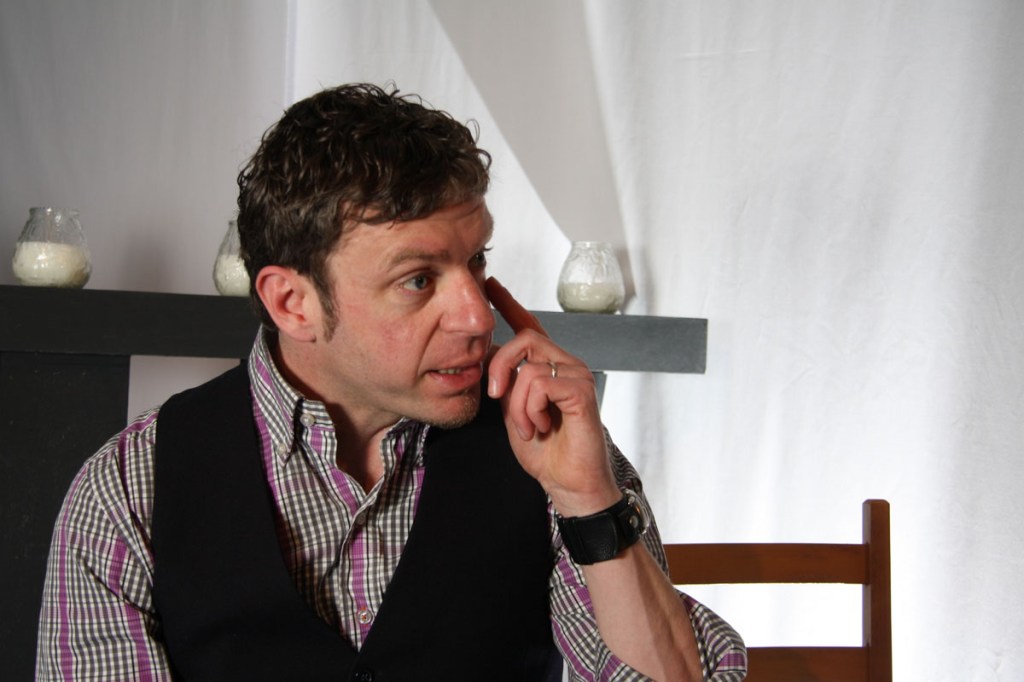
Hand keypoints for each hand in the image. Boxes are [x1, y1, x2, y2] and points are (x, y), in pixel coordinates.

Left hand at [485, 277, 619, 516]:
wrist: (568, 484)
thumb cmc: (545, 451)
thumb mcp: (514, 412)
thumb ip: (506, 385)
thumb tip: (490, 359)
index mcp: (548, 368)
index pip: (529, 326)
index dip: (509, 303)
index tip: (491, 284)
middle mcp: (566, 364)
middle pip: (523, 338)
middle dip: (499, 366)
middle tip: (493, 396)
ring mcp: (577, 375)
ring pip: (529, 365)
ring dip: (517, 403)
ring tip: (529, 427)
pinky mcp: (582, 390)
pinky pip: (540, 383)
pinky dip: (530, 409)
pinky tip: (540, 427)